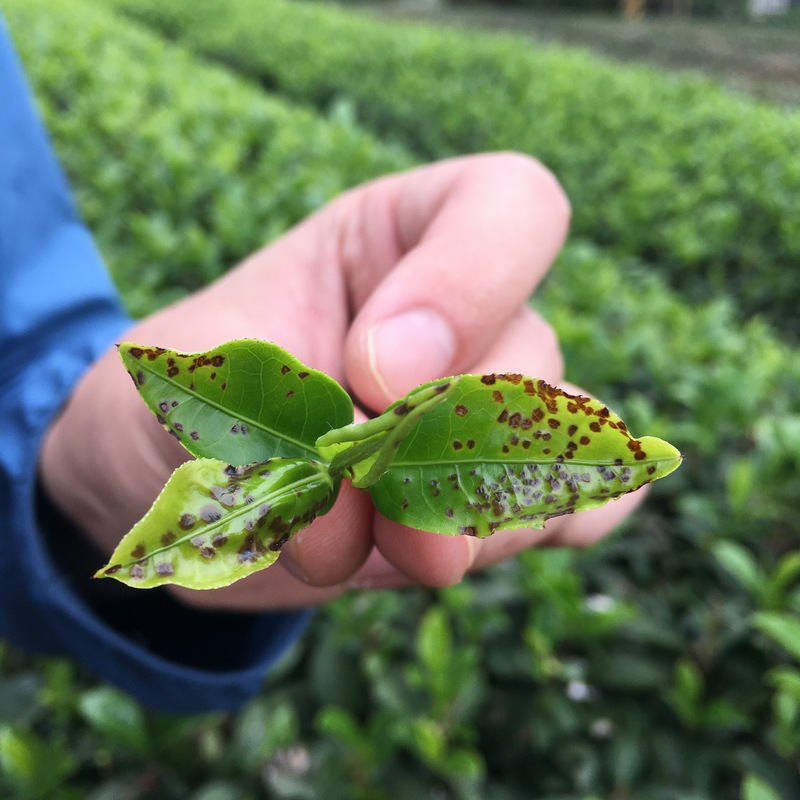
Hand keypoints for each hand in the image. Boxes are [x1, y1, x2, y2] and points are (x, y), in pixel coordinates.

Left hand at [40, 152, 643, 610]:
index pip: (515, 208)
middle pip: (532, 353)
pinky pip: (585, 505)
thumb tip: (430, 538)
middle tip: (357, 489)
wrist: (180, 476)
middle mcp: (469, 315)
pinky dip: (548, 525)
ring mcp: (495, 409)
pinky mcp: (497, 494)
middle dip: (446, 441)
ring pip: (558, 445)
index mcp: (401, 236)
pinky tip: (471, 544)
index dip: (465, 288)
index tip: (369, 372)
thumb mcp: (203, 383)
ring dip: (477, 510)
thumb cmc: (188, 399)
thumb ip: (305, 437)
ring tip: (391, 550)